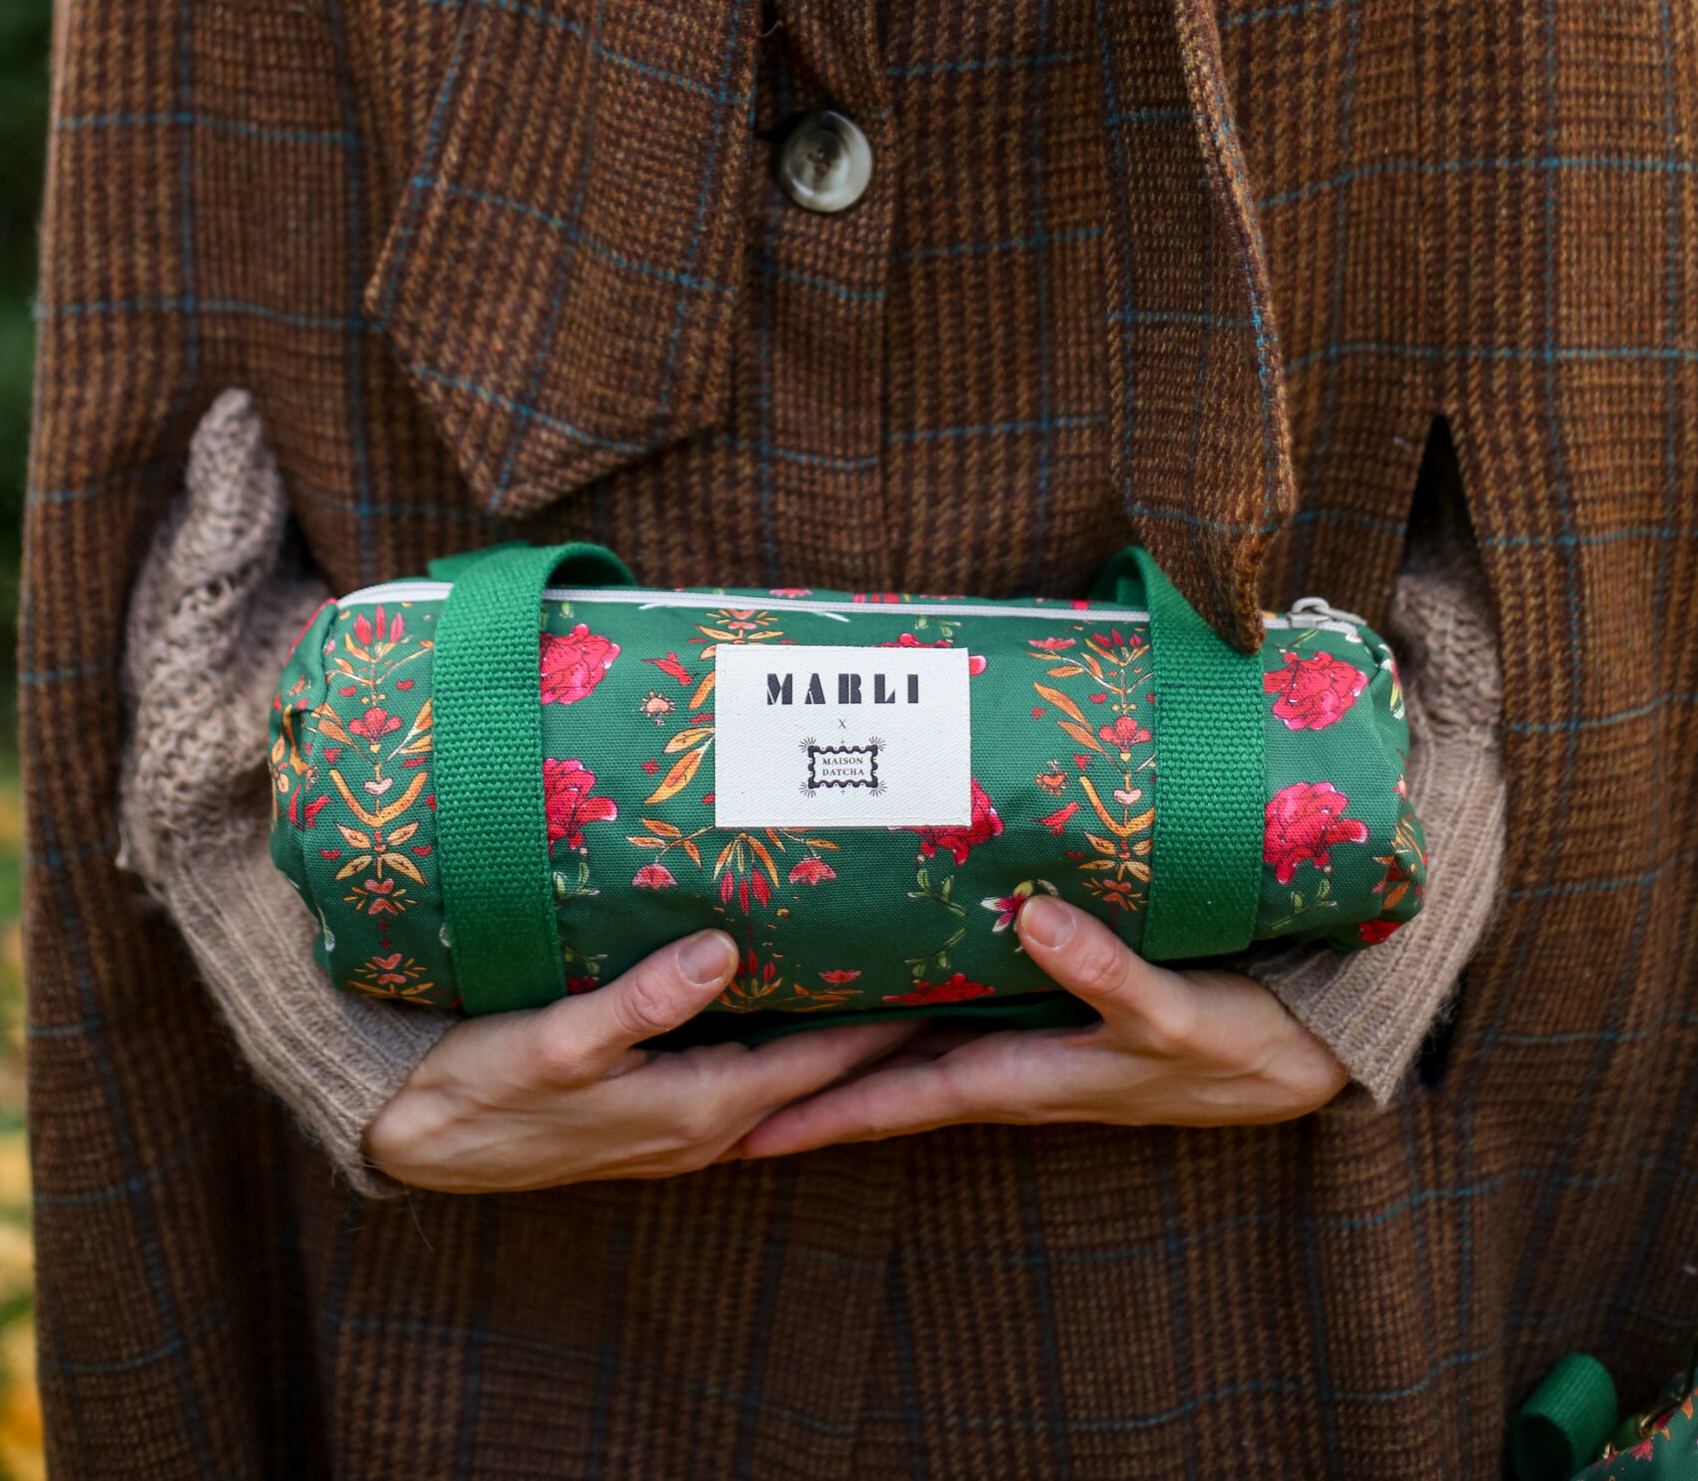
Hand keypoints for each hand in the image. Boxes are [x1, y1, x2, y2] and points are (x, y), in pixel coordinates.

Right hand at [363, 930, 918, 1191]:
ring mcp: (684, 1125)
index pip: (822, 1060)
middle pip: (823, 1073)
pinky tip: (802, 999)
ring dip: (845, 1034)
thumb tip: (723, 950)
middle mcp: (706, 1126)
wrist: (413, 1138)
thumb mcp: (556, 1039)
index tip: (950, 975)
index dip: (891, 1019)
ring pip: (792, 1074)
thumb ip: (642, 1002)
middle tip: (956, 971)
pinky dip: (792, 1038)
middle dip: (888, 1028)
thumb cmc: (481, 1084)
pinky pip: (752, 1072)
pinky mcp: (659, 1110)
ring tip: (904, 977)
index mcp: (697, 1107)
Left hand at [738, 896, 1347, 1158]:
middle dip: (820, 1089)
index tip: (749, 1125)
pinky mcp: (1066, 1020)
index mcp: (1037, 1076)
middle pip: (900, 1084)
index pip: (909, 1097)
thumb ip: (1109, 972)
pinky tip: (898, 980)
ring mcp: (1044, 1048)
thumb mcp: (1181, 1012)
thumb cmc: (1244, 1041)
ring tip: (786, 1032)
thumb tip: (1026, 917)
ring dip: (862, 1053)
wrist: (1309, 1053)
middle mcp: (1025, 1069)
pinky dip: (923, 1015)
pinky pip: (972, 1025)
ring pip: (930, 1055)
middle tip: (732, 1081)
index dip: (831, 1109)